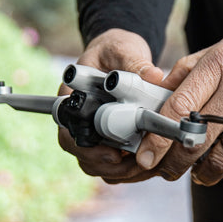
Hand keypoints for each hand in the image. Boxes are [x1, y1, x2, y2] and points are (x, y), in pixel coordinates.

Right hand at [57, 28, 166, 183]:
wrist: (120, 56)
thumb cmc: (116, 51)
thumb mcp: (124, 50)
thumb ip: (135, 63)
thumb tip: (154, 76)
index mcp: (72, 96)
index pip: (68, 130)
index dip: (88, 147)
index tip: (114, 152)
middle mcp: (77, 118)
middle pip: (81, 154)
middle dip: (107, 164)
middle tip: (133, 163)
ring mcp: (91, 132)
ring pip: (95, 164)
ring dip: (119, 171)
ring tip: (143, 165)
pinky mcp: (107, 141)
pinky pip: (110, 165)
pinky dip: (127, 170)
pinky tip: (146, 164)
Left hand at [135, 14, 222, 185]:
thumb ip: (191, 70)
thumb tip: (158, 95)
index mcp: (221, 63)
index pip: (179, 108)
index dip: (158, 137)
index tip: (146, 156)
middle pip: (197, 140)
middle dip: (176, 164)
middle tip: (167, 172)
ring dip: (208, 171)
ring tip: (201, 172)